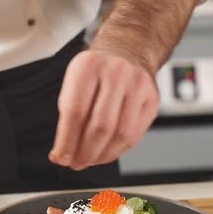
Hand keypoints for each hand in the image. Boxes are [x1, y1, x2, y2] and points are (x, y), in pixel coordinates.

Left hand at [49, 50, 158, 169]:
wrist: (128, 50)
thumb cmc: (97, 71)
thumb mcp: (74, 81)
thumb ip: (67, 115)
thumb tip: (63, 152)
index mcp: (89, 66)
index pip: (75, 111)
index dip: (67, 141)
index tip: (60, 157)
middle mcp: (116, 73)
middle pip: (100, 126)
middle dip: (85, 152)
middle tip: (75, 163)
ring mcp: (138, 86)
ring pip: (120, 134)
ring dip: (102, 156)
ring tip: (89, 160)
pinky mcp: (152, 100)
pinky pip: (135, 135)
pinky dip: (117, 151)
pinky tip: (105, 153)